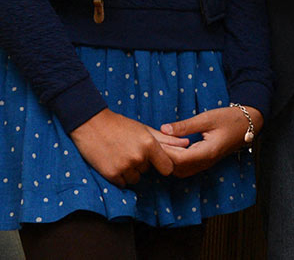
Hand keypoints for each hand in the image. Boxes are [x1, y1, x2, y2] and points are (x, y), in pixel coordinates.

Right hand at [70, 108, 184, 186]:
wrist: (92, 125)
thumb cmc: (121, 125)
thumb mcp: (145, 129)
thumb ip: (166, 139)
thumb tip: (186, 143)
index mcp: (149, 144)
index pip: (167, 167)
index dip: (163, 165)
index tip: (159, 162)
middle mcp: (138, 157)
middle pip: (148, 171)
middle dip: (143, 163)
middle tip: (131, 150)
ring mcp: (124, 167)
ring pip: (136, 178)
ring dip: (131, 171)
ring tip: (122, 155)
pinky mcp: (111, 175)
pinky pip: (123, 183)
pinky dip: (120, 176)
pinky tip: (115, 162)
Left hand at [160, 105, 263, 178]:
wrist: (248, 124)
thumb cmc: (229, 118)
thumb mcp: (207, 118)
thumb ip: (185, 126)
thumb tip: (164, 129)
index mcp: (207, 153)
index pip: (178, 160)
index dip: (164, 153)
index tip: (153, 142)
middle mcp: (205, 163)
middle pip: (176, 168)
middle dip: (162, 158)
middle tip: (151, 144)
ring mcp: (204, 165)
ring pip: (179, 170)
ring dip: (168, 160)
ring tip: (159, 146)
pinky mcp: (204, 162)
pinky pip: (185, 167)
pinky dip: (175, 160)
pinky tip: (170, 148)